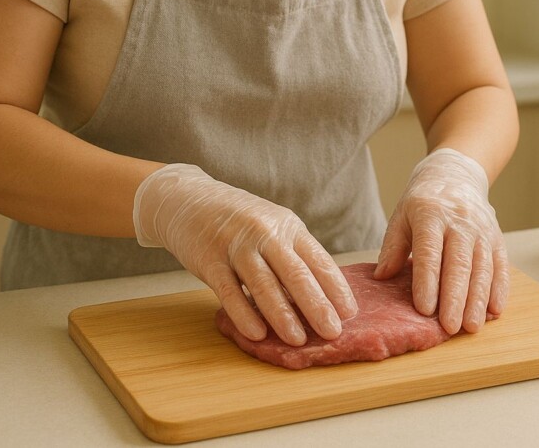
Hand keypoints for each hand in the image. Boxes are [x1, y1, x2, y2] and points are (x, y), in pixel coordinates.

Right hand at [133, 163, 356, 345]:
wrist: (188, 199)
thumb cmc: (239, 220)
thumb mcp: (273, 227)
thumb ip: (294, 256)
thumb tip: (321, 296)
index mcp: (288, 227)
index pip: (319, 259)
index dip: (336, 287)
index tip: (350, 312)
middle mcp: (266, 234)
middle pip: (296, 274)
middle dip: (317, 306)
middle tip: (332, 333)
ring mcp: (237, 246)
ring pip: (265, 285)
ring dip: (283, 315)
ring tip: (298, 339)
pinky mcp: (209, 259)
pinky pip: (230, 291)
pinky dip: (244, 314)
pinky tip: (257, 333)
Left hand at [374, 148, 509, 333]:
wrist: (456, 174)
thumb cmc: (423, 201)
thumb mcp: (401, 216)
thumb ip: (393, 247)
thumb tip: (382, 277)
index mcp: (431, 215)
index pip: (430, 251)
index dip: (427, 281)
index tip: (424, 309)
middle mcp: (460, 222)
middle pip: (459, 263)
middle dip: (455, 298)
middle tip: (450, 327)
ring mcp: (482, 230)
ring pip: (483, 267)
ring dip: (478, 299)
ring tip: (472, 326)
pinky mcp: (497, 237)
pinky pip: (501, 264)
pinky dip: (499, 289)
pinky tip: (495, 310)